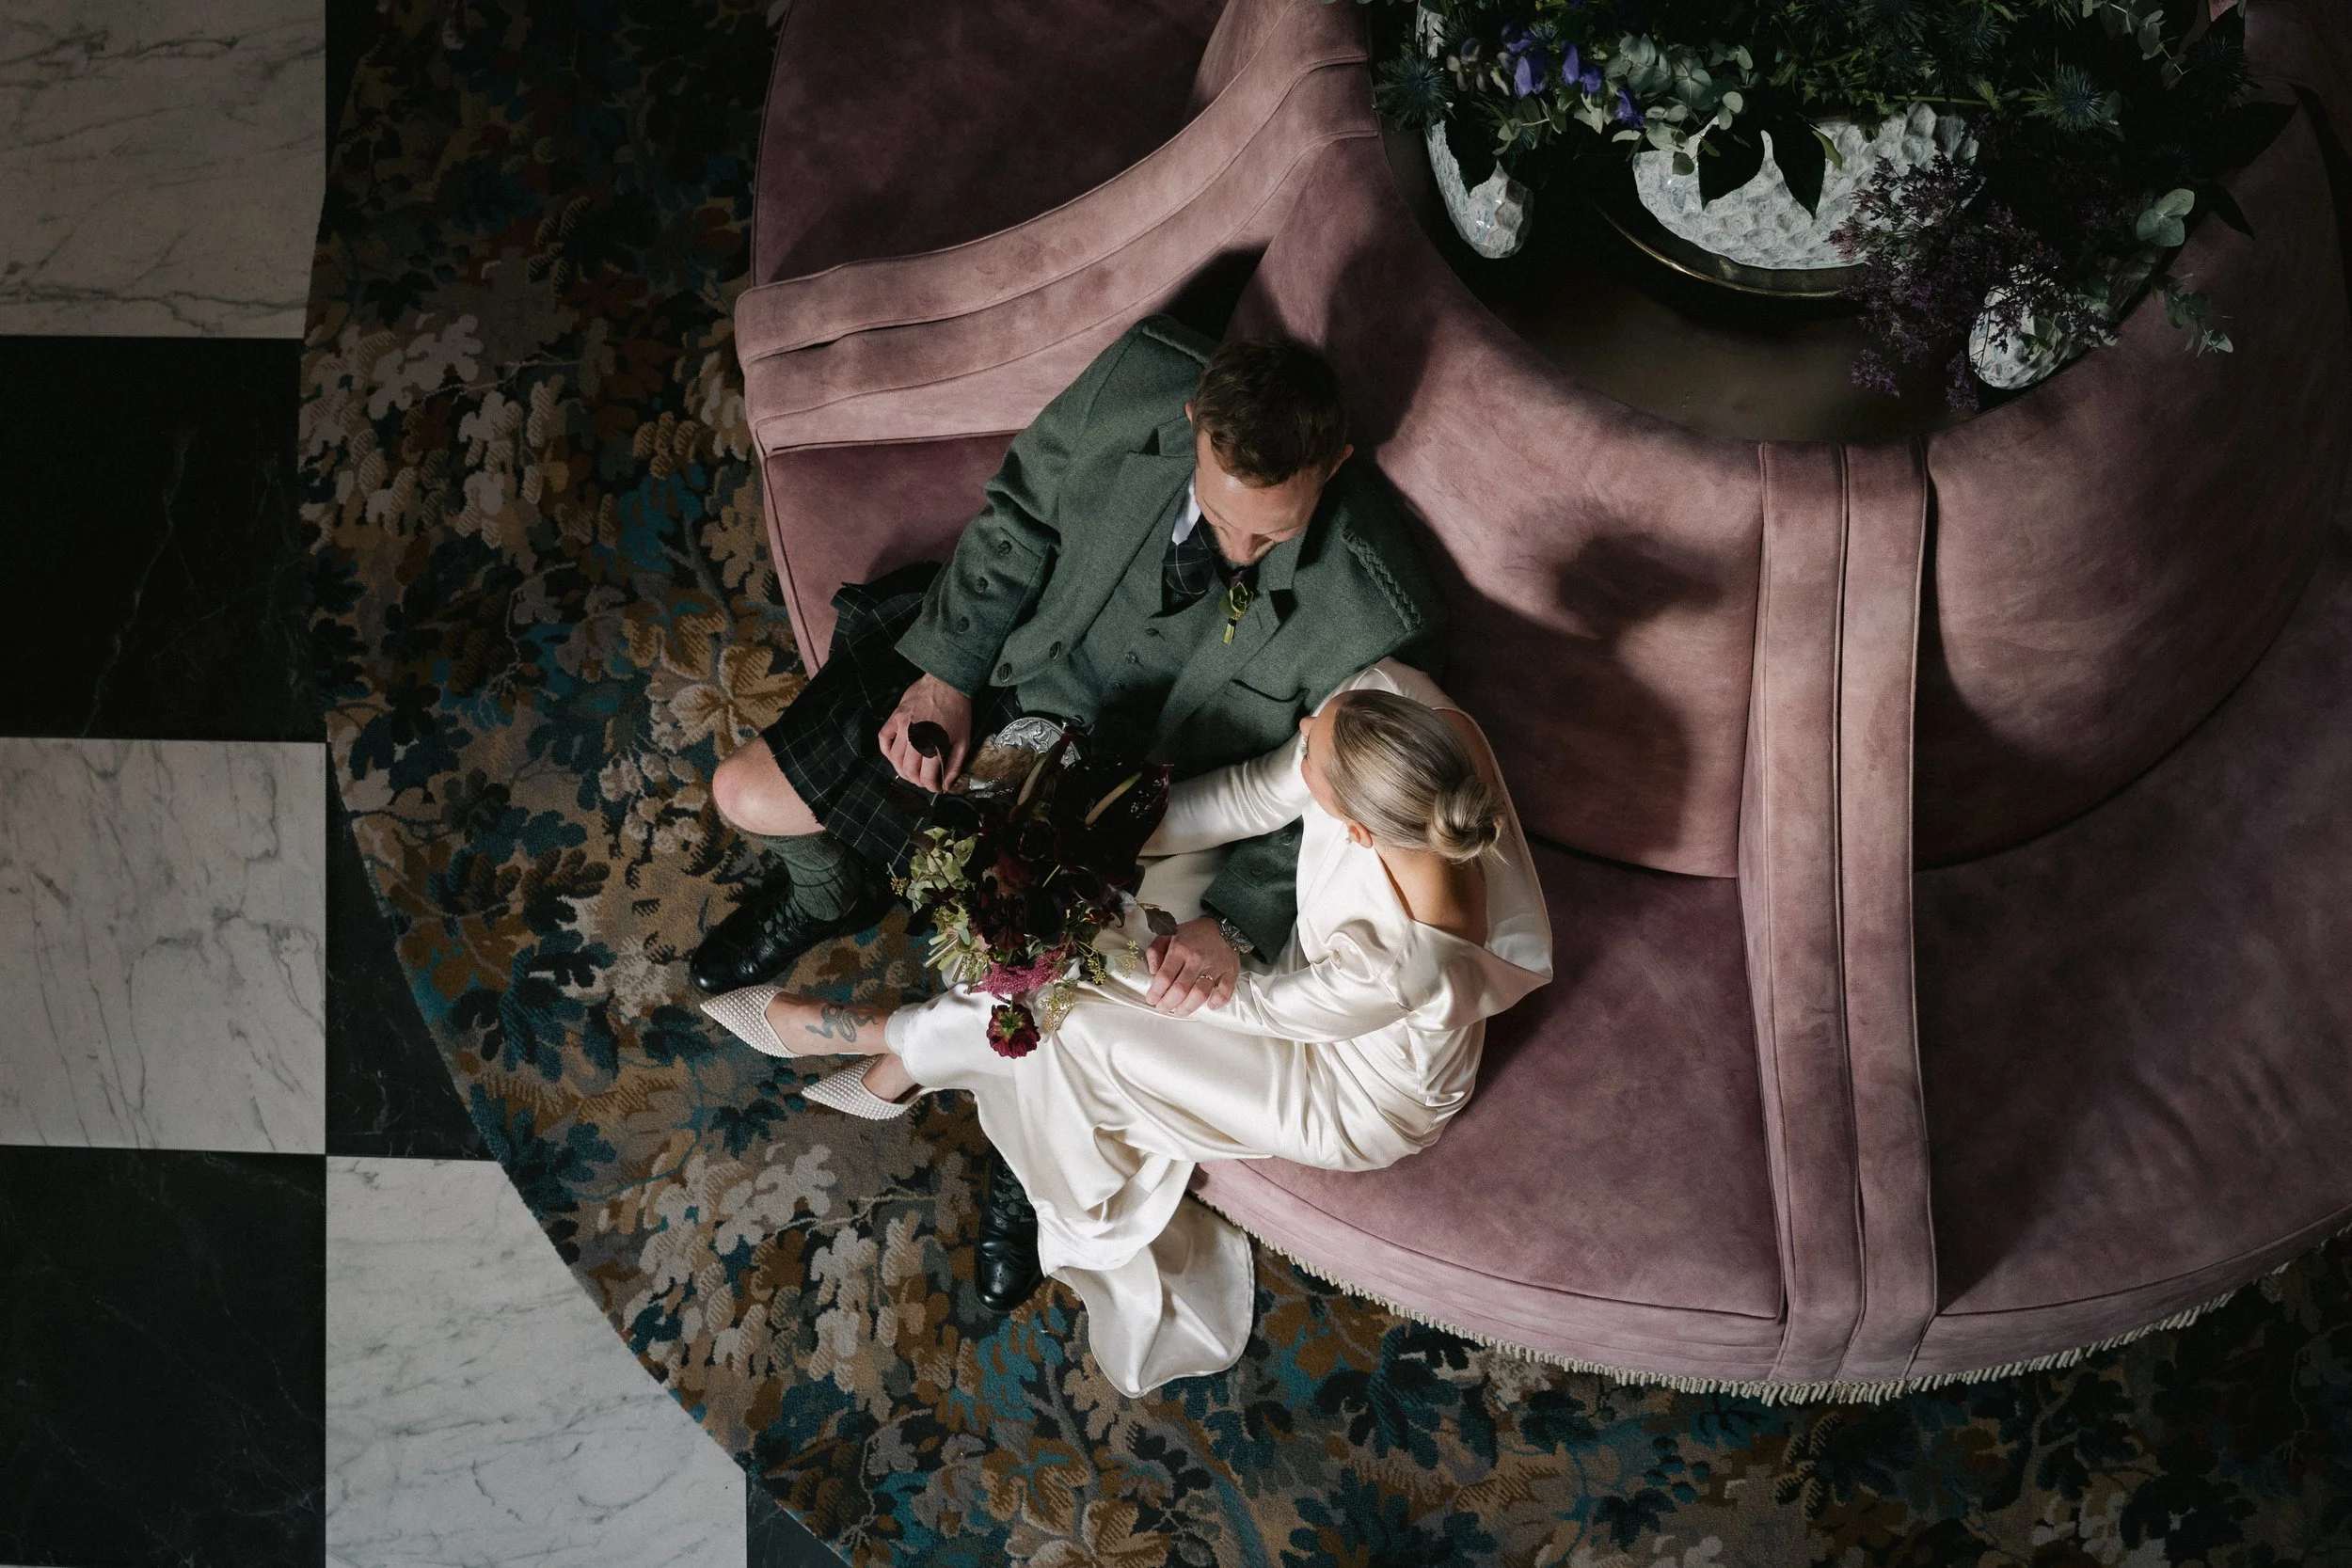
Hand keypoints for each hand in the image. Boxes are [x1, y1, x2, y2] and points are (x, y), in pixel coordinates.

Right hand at [879, 673, 972, 791]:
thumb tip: (947, 784)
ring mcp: (902, 727)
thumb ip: (954, 765)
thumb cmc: (958, 712)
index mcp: (934, 746)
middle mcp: (915, 738)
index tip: (935, 787)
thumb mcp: (963, 741)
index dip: (930, 786)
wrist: (947, 683)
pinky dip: (886, 751)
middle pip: (908, 770)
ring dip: (901, 770)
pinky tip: (895, 755)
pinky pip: (883, 739)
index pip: (925, 777)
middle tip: (923, 780)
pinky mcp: (895, 717)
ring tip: (910, 771)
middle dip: (916, 781)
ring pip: (894, 758)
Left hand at [1145, 916, 1237, 1016]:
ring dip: (1188, 1007)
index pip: (1165, 976)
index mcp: (1180, 949)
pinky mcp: (1230, 971)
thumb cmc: (1192, 934)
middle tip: (1163, 1008)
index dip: (1156, 992)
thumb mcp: (1168, 934)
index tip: (1152, 1000)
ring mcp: (1215, 966)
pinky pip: (1225, 990)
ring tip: (1180, 1011)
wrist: (1223, 927)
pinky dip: (1218, 1001)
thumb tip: (1152, 971)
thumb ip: (1155, 951)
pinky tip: (1210, 1006)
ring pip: (1200, 993)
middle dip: (1168, 1003)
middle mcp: (1197, 959)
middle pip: (1181, 989)